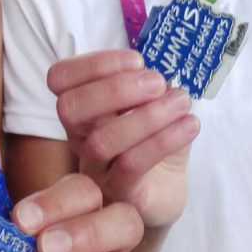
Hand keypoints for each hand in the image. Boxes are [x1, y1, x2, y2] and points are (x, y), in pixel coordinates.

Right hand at [48, 50, 199, 228]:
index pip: (60, 78)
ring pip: (102, 140)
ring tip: (181, 102)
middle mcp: (79, 136)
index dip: (94, 64)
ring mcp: (96, 167)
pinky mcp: (121, 191)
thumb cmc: (151, 139)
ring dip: (146, 116)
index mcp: (82, 107)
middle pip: (70, 108)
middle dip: (114, 89)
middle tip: (157, 83)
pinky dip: (164, 140)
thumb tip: (165, 67)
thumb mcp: (148, 103)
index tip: (137, 60)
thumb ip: (148, 83)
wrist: (163, 190)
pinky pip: (132, 165)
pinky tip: (190, 125)